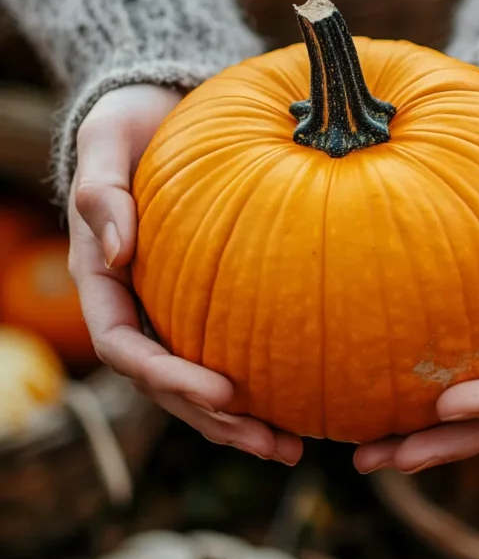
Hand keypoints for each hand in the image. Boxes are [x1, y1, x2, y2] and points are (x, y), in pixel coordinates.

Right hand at [68, 85, 301, 465]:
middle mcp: (132, 301)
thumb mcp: (105, 141)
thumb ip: (102, 192)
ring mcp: (167, 303)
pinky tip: (299, 395)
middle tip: (272, 445)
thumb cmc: (127, 122)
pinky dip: (257, 377)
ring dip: (237, 420)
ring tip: (291, 448)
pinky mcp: (202, 293)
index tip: (222, 394)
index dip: (167, 378)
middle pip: (164, 382)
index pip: (124, 345)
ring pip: (195, 378)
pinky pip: (225, 345)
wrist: (153, 110)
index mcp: (99, 276)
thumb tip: (116, 252)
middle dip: (213, 420)